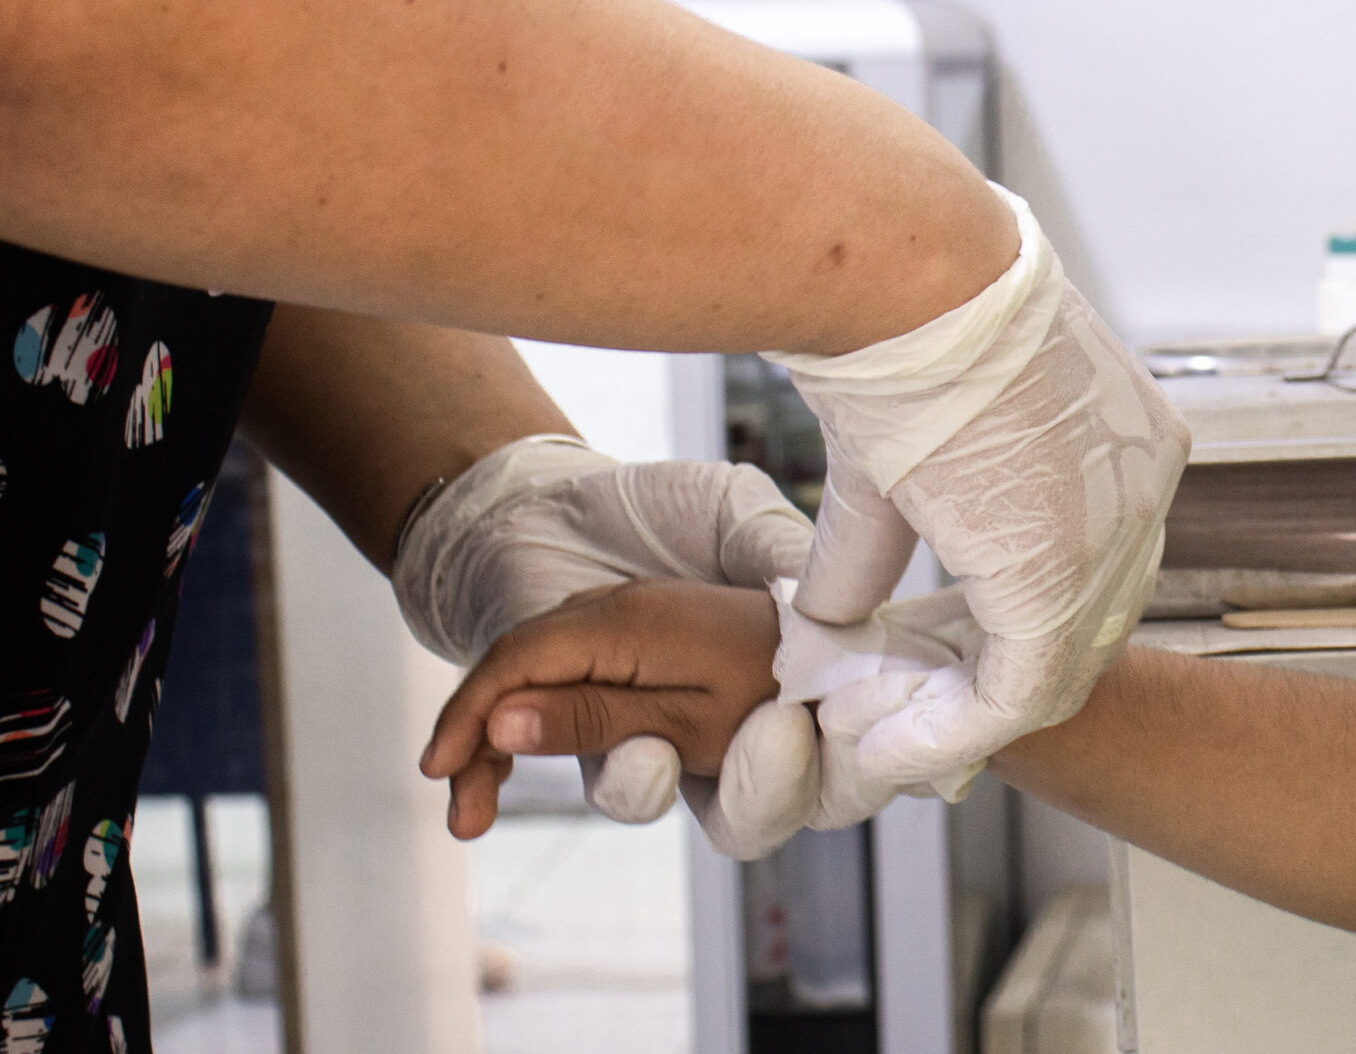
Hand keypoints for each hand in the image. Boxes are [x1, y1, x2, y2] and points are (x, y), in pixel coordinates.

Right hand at [394, 437, 811, 823]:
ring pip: (549, 667)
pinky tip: (540, 734)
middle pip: (521, 670)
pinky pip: (586, 661)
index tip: (438, 776)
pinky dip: (557, 700)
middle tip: (462, 812)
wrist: (850, 648)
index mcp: (620, 626)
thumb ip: (589, 719)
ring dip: (514, 724)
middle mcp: (621, 611)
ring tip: (484, 787)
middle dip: (479, 737)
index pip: (515, 666)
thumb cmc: (775, 688)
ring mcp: (640, 616)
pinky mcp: (660, 628)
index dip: (468, 722)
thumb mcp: (683, 721)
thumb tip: (499, 722)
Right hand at [768, 187, 1189, 803]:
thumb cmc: (887, 321)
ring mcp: (1114, 533)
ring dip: (961, 721)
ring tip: (880, 739)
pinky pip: (1016, 694)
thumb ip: (875, 542)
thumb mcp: (894, 453)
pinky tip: (884, 746)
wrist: (898, 270)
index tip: (932, 662)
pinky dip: (948, 734)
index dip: (1008, 626)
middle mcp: (1142, 483)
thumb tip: (829, 614)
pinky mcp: (1058, 578)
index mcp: (1125, 438)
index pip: (1088, 564)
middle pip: (1085, 624)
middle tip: (906, 717)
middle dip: (991, 681)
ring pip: (1054, 673)